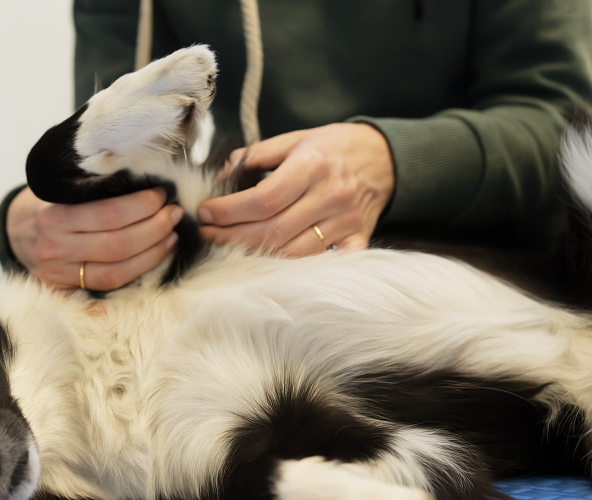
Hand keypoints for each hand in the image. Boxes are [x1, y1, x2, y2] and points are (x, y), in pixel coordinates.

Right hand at [7, 186, 181, 290]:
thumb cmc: (47, 203)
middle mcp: (53, 249)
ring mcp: (57, 275)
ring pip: (115, 273)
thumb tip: (143, 182)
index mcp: (52, 217)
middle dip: (153, 230)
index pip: (108, 215)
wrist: (16, 229)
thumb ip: (93, 189)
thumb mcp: (60, 188)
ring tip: (170, 237)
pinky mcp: (62, 292)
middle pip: (116, 246)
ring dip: (151, 256)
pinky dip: (125, 290)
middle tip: (172, 216)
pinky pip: (99, 296)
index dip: (141, 207)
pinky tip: (151, 275)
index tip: (160, 197)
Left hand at [197, 123, 394, 256]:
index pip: (262, 199)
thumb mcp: (297, 139)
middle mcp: (330, 195)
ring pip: (292, 252)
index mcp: (312, 165)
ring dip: (255, 255)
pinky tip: (272, 264)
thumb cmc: (335, 147)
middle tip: (207, 234)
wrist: (386, 157)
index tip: (205, 213)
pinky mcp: (357, 239)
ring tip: (228, 247)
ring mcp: (345, 222)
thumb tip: (222, 173)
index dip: (228, 211)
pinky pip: (326, 263)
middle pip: (272, 230)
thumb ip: (258, 154)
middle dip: (231, 236)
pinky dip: (300, 268)